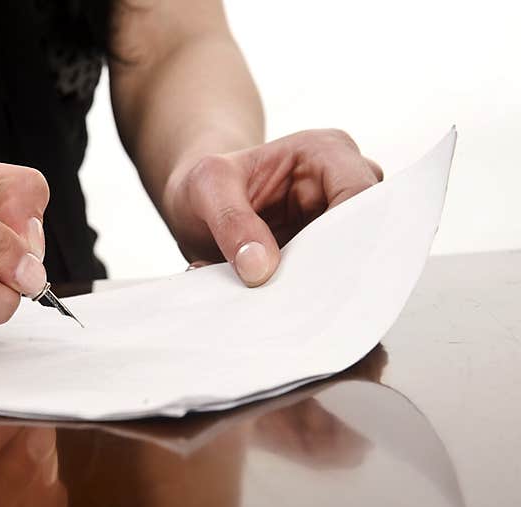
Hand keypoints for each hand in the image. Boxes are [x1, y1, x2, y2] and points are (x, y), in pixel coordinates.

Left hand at [165, 129, 382, 285]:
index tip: (313, 270)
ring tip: (275, 295)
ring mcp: (336, 220)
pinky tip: (273, 299)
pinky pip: (327, 277)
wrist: (195, 205)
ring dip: (315, 282)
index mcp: (325, 151)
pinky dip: (300, 292)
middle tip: (296, 295)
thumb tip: (261, 267)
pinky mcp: (323, 252)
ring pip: (352, 259)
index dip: (346, 233)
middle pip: (367, 229)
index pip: (359, 193)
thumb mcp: (207, 188)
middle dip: (334, 264)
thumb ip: (231, 221)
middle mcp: (342, 182)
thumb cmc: (206, 183)